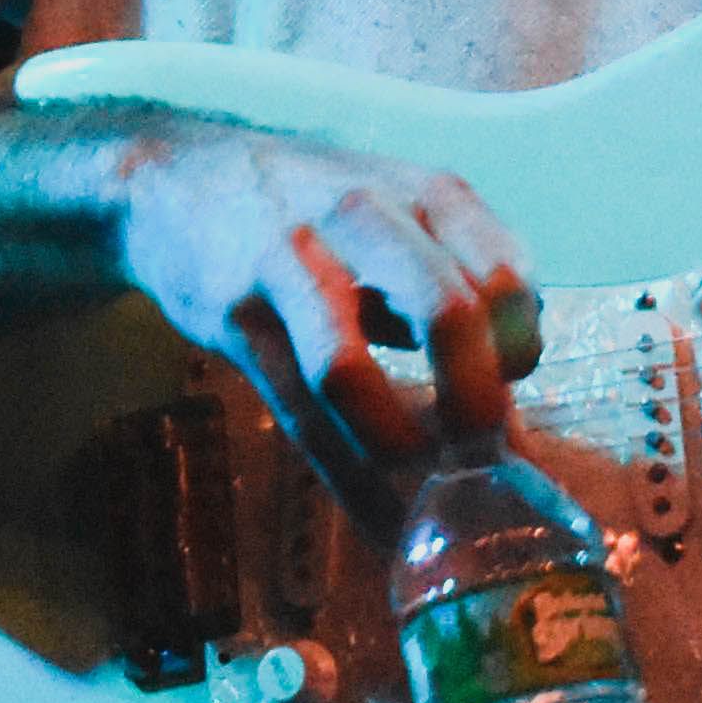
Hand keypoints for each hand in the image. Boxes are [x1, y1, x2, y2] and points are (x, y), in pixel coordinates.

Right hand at [104, 117, 543, 507]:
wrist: (181, 177)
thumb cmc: (323, 212)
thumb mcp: (406, 220)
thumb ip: (462, 302)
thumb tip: (520, 437)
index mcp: (428, 194)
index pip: (506, 277)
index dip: (521, 350)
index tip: (512, 389)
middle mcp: (364, 216)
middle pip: (444, 312)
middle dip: (474, 405)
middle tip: (486, 461)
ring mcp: (290, 263)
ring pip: (348, 368)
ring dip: (401, 445)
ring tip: (429, 491)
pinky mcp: (236, 315)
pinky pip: (300, 415)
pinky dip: (351, 485)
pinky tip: (382, 525)